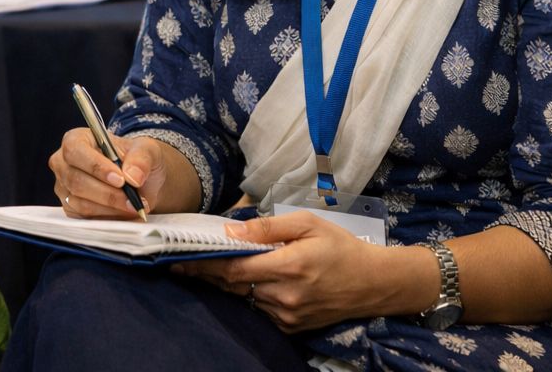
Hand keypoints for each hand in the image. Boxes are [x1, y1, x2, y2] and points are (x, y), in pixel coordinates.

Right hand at [47, 128, 168, 218]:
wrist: (138, 180)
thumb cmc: (135, 159)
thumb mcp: (146, 150)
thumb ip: (141, 159)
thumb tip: (133, 177)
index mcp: (76, 139)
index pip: (75, 150)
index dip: (96, 166)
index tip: (121, 180)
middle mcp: (64, 163)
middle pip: (76, 180)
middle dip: (108, 194)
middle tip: (133, 200)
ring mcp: (64, 187)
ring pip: (80, 203)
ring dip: (110, 208)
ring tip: (134, 207)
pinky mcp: (70, 208)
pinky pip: (85, 218)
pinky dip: (108, 218)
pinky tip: (125, 214)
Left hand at [172, 211, 400, 331]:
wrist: (373, 284)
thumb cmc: (339, 246)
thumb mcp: (307, 224)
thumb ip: (268, 227)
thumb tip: (231, 230)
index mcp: (288, 266)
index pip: (233, 268)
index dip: (204, 264)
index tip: (179, 259)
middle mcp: (284, 296)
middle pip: (233, 285)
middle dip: (207, 273)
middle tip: (182, 262)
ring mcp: (287, 315)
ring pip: (244, 297)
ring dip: (227, 283)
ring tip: (208, 267)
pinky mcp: (291, 327)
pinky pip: (259, 309)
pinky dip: (248, 294)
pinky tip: (244, 281)